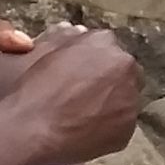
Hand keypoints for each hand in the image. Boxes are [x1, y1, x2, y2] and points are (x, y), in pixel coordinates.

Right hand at [0, 30, 147, 164]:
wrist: (33, 131)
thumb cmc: (34, 91)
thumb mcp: (46, 51)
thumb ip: (70, 39)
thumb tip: (81, 33)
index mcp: (104, 41)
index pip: (109, 49)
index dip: (95, 64)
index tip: (83, 77)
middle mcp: (124, 64)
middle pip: (125, 71)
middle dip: (111, 81)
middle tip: (86, 97)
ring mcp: (130, 96)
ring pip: (127, 97)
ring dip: (113, 103)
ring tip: (84, 116)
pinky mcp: (129, 126)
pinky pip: (123, 123)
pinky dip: (110, 126)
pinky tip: (88, 131)